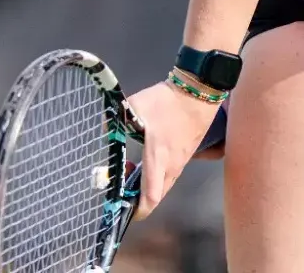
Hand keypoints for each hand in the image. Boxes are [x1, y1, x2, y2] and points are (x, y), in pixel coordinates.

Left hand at [123, 79, 223, 219]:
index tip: (125, 210)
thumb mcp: (134, 105)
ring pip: (164, 185)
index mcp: (158, 158)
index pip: (151, 196)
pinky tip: (146, 158)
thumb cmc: (167, 102)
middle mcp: (171, 166)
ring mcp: (181, 162)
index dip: (138, 210)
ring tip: (130, 166)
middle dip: (138, 197)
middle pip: (157, 196)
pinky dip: (156, 175)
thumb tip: (105, 128)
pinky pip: (169, 175)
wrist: (198, 93)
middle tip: (122, 182)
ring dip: (147, 184)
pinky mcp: (185, 155)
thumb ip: (117, 119)